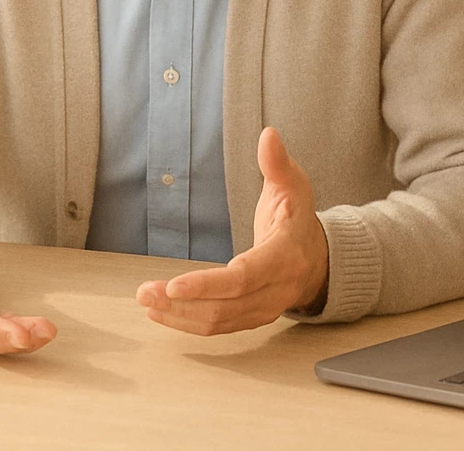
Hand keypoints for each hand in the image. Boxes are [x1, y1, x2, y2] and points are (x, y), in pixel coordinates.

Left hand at [136, 127, 328, 334]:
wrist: (319, 257)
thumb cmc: (298, 216)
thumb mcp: (293, 185)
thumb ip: (278, 163)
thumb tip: (268, 135)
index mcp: (285, 255)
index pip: (244, 276)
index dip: (208, 284)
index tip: (173, 285)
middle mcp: (277, 289)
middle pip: (226, 306)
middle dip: (181, 303)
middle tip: (144, 292)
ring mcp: (265, 309)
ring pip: (219, 321)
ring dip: (179, 315)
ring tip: (146, 300)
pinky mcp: (252, 318)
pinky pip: (219, 327)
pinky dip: (188, 323)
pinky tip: (162, 312)